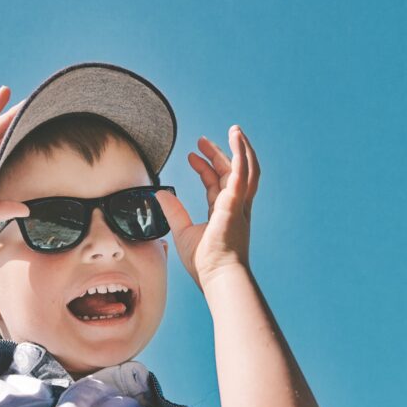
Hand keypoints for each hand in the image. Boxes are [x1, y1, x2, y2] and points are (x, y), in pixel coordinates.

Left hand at [155, 125, 259, 288]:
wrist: (219, 276)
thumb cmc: (204, 262)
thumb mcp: (182, 231)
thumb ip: (173, 210)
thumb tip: (160, 193)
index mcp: (223, 214)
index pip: (216, 185)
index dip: (205, 169)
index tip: (191, 156)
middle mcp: (235, 207)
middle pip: (230, 173)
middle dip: (218, 154)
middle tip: (201, 141)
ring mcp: (239, 205)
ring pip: (246, 169)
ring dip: (240, 148)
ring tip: (234, 130)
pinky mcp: (237, 203)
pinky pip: (243, 172)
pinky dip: (241, 153)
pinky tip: (236, 138)